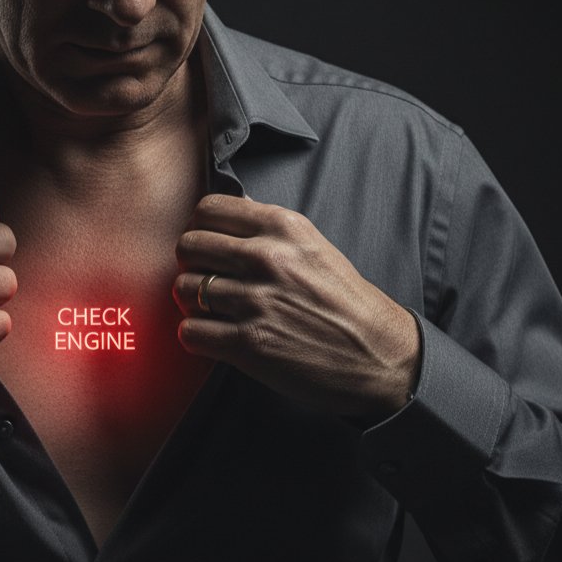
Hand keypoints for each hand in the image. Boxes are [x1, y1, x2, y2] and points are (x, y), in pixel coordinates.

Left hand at [172, 194, 419, 422]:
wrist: (377, 354)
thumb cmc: (344, 301)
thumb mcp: (314, 246)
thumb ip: (270, 228)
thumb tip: (232, 208)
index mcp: (283, 227)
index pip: (207, 210)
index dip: (198, 228)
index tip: (205, 245)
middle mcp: (266, 258)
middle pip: (188, 247)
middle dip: (189, 265)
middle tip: (203, 279)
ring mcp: (256, 302)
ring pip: (183, 290)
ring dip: (190, 303)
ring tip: (209, 310)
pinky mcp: (248, 344)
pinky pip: (189, 332)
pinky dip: (195, 335)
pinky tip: (213, 335)